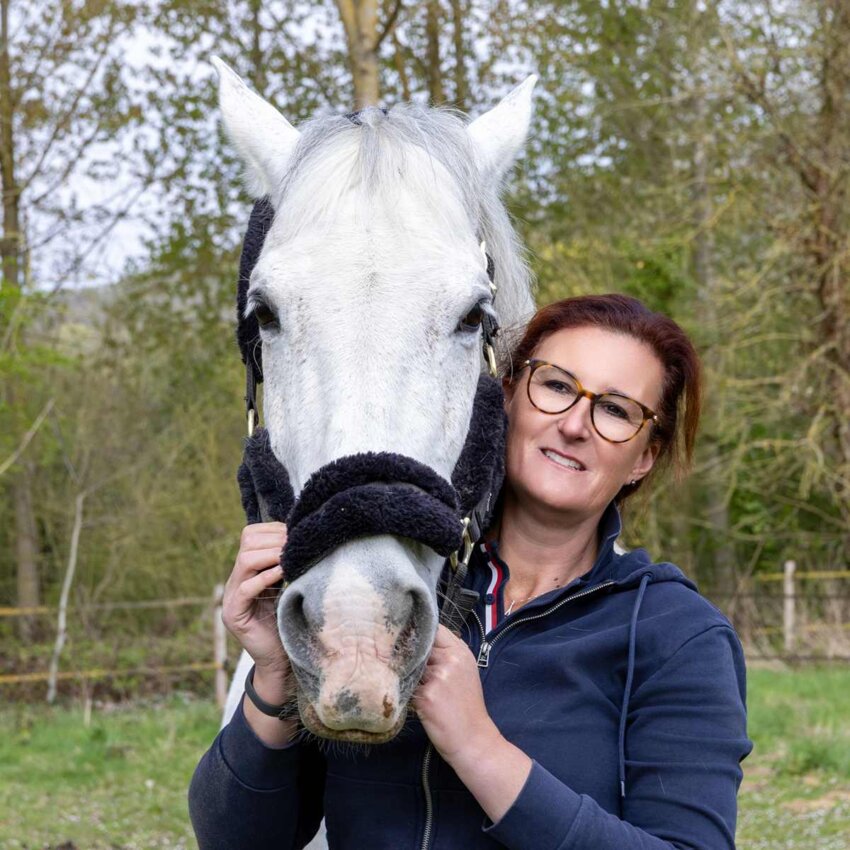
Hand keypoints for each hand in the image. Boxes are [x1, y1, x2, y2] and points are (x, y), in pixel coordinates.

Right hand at [222, 522, 289, 676]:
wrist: (280, 659)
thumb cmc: (288, 620)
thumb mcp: (287, 586)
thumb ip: (286, 564)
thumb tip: (303, 536)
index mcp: (246, 571)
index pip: (250, 536)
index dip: (273, 530)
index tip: (295, 530)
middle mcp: (234, 581)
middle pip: (247, 544)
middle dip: (274, 540)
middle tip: (296, 543)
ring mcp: (231, 598)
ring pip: (245, 561)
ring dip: (272, 555)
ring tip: (291, 556)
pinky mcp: (234, 615)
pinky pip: (246, 588)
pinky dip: (266, 577)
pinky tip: (284, 573)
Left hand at [413, 625, 499, 765]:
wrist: (473, 740)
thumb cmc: (466, 707)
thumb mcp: (464, 672)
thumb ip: (445, 654)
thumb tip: (418, 639)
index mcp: (460, 652)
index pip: (435, 629)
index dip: (420, 632)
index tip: (410, 637)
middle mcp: (450, 660)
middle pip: (419, 644)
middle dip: (409, 651)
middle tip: (400, 658)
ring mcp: (438, 677)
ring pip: (409, 665)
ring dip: (404, 673)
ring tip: (407, 683)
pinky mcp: (426, 696)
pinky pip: (406, 686)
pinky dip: (403, 690)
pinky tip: (408, 697)